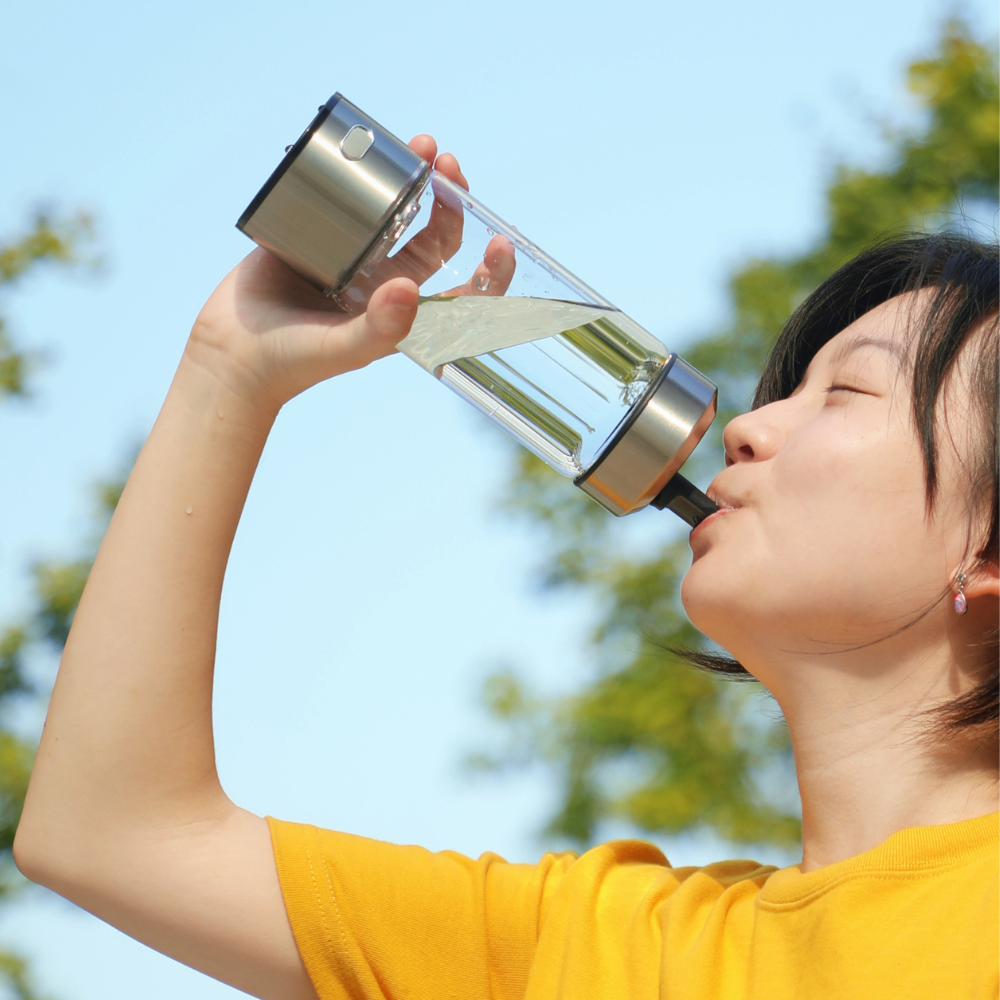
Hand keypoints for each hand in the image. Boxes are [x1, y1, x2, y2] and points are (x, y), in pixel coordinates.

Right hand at [187, 136, 469, 410]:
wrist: (232, 350)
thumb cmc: (293, 362)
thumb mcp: (342, 349)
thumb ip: (380, 329)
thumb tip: (410, 288)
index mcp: (404, 310)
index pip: (463, 292)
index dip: (490, 272)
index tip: (501, 243)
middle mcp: (386, 280)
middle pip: (436, 234)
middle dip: (450, 199)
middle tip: (448, 167)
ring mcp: (354, 254)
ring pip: (397, 207)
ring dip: (415, 176)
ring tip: (422, 146)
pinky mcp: (319, 233)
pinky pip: (349, 196)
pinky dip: (362, 172)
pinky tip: (367, 150)